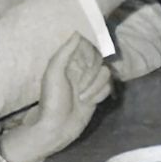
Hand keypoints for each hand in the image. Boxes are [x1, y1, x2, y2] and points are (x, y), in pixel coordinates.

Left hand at [0, 36, 112, 161]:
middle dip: (91, 75)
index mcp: (68, 61)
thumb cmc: (52, 100)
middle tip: (78, 87)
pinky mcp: (97, 93)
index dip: (90, 51)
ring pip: (105, 73)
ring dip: (95, 87)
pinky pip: (108, 86)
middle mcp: (80, 69)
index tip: (87, 59)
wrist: (57, 128)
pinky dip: (100, 95)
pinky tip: (89, 103)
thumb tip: (77, 32)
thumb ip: (65, 52)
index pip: (86, 45)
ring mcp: (89, 81)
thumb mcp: (54, 73)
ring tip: (82, 98)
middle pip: (98, 59)